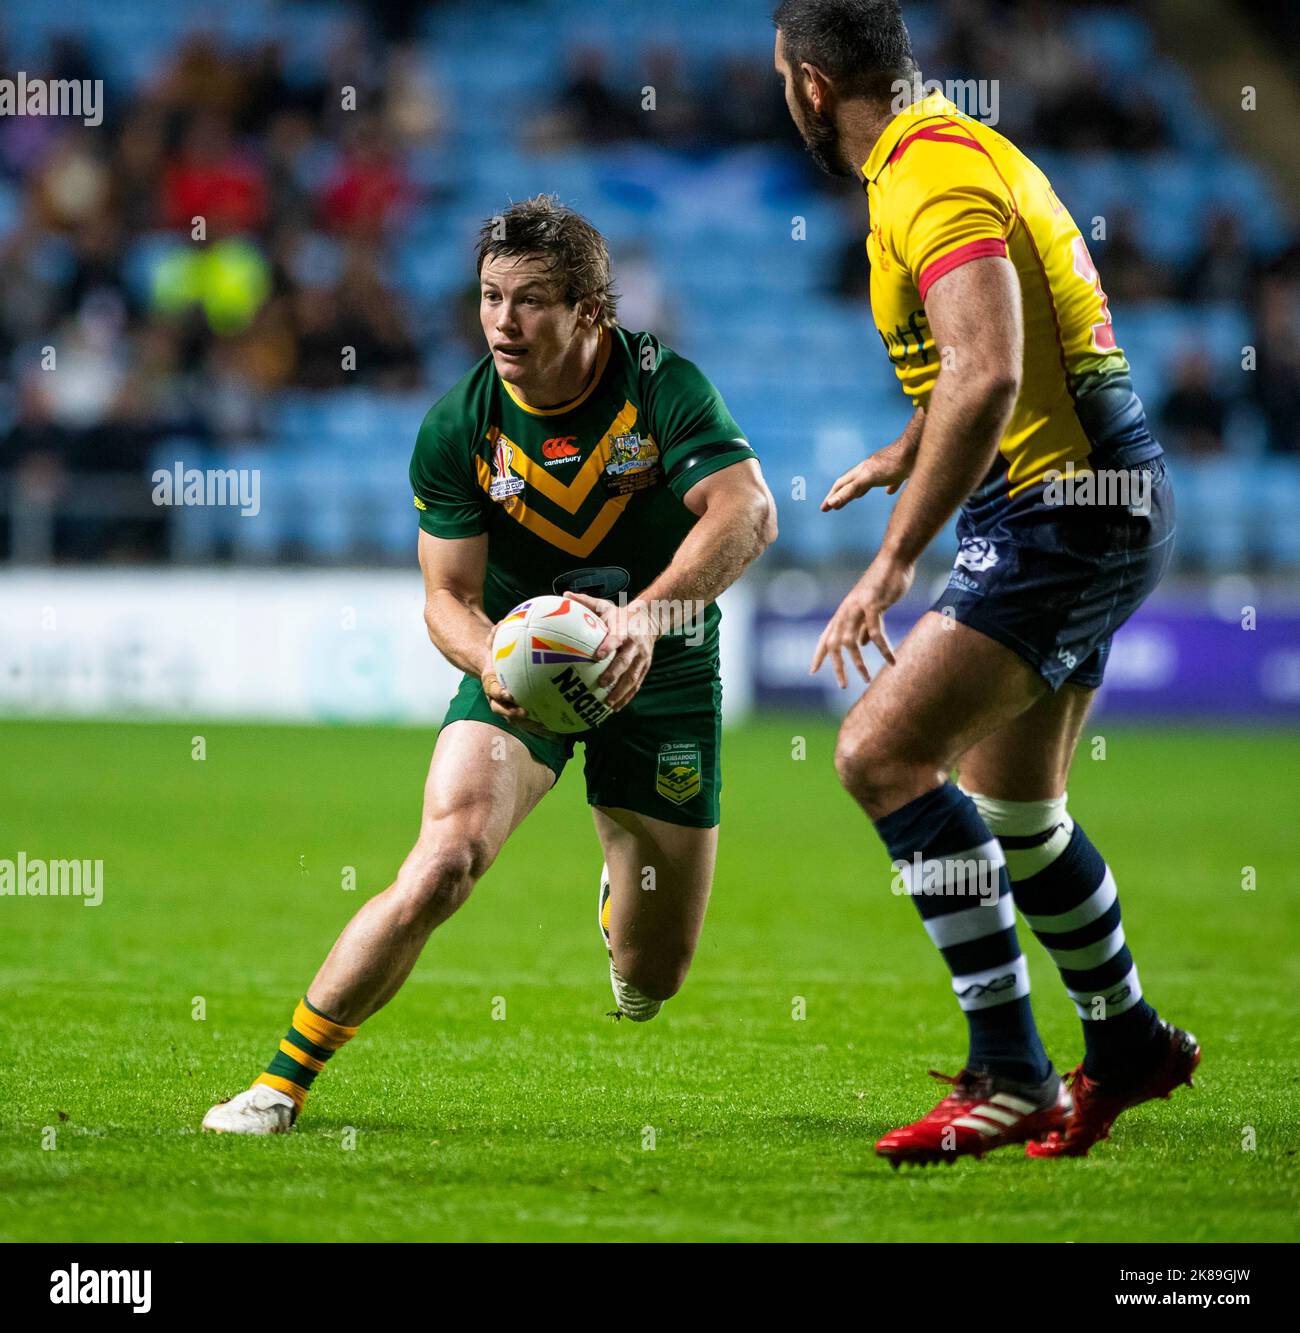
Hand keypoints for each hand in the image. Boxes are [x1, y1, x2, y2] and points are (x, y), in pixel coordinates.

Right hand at [480, 632, 556, 737]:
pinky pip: (531, 719)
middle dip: (512, 714)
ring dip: (530, 725)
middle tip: (524, 713)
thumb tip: (503, 622)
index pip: (492, 689)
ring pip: (517, 719)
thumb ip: (497, 632)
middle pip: (502, 710)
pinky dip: (543, 725)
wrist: (493, 665)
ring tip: (547, 730)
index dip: (498, 693)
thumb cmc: (497, 650)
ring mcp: (508, 706)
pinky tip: (560, 728)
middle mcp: (497, 698)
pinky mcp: (520, 709)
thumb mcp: (494, 639)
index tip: (507, 693)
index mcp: (491, 682)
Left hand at [564, 591, 659, 710]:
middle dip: (615, 674)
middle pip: (626, 661)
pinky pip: (636, 684)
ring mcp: (642, 658)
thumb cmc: (621, 615)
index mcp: (624, 630)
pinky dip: (627, 696)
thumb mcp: (605, 606)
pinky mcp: (645, 668)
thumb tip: (564, 595)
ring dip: (621, 691)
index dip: (609, 646)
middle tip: (601, 684)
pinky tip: (615, 707)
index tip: (598, 655)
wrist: (650, 619)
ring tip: (608, 703)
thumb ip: (586, 602)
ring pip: (633, 677)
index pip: (617, 638)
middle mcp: (635, 645)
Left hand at [810, 554, 913, 687]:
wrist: (894, 561)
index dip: (819, 654)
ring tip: (867, 679)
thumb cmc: (884, 583)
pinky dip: (883, 649)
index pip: (826, 636)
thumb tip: (862, 644)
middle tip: (843, 685)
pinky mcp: (873, 605)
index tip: (812, 671)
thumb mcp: (871, 608)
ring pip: (850, 642)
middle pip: (834, 643)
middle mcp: (846, 611)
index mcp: (844, 612)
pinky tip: (892, 661)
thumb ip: (864, 626)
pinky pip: (876, 633)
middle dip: (836, 666)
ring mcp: (858, 608)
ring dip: (858, 663)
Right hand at [821, 435, 919, 510]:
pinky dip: (887, 487)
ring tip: (856, 498)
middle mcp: (870, 469)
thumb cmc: (893, 464)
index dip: (831, 497)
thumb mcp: (868, 479)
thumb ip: (850, 491)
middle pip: (852, 483)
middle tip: (833, 506)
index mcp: (861, 471)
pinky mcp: (901, 470)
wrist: (918, 447)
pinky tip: (889, 492)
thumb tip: (831, 503)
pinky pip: (891, 480)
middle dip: (841, 495)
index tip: (823, 509)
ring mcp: (885, 469)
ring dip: (860, 491)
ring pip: (868, 481)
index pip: (841, 485)